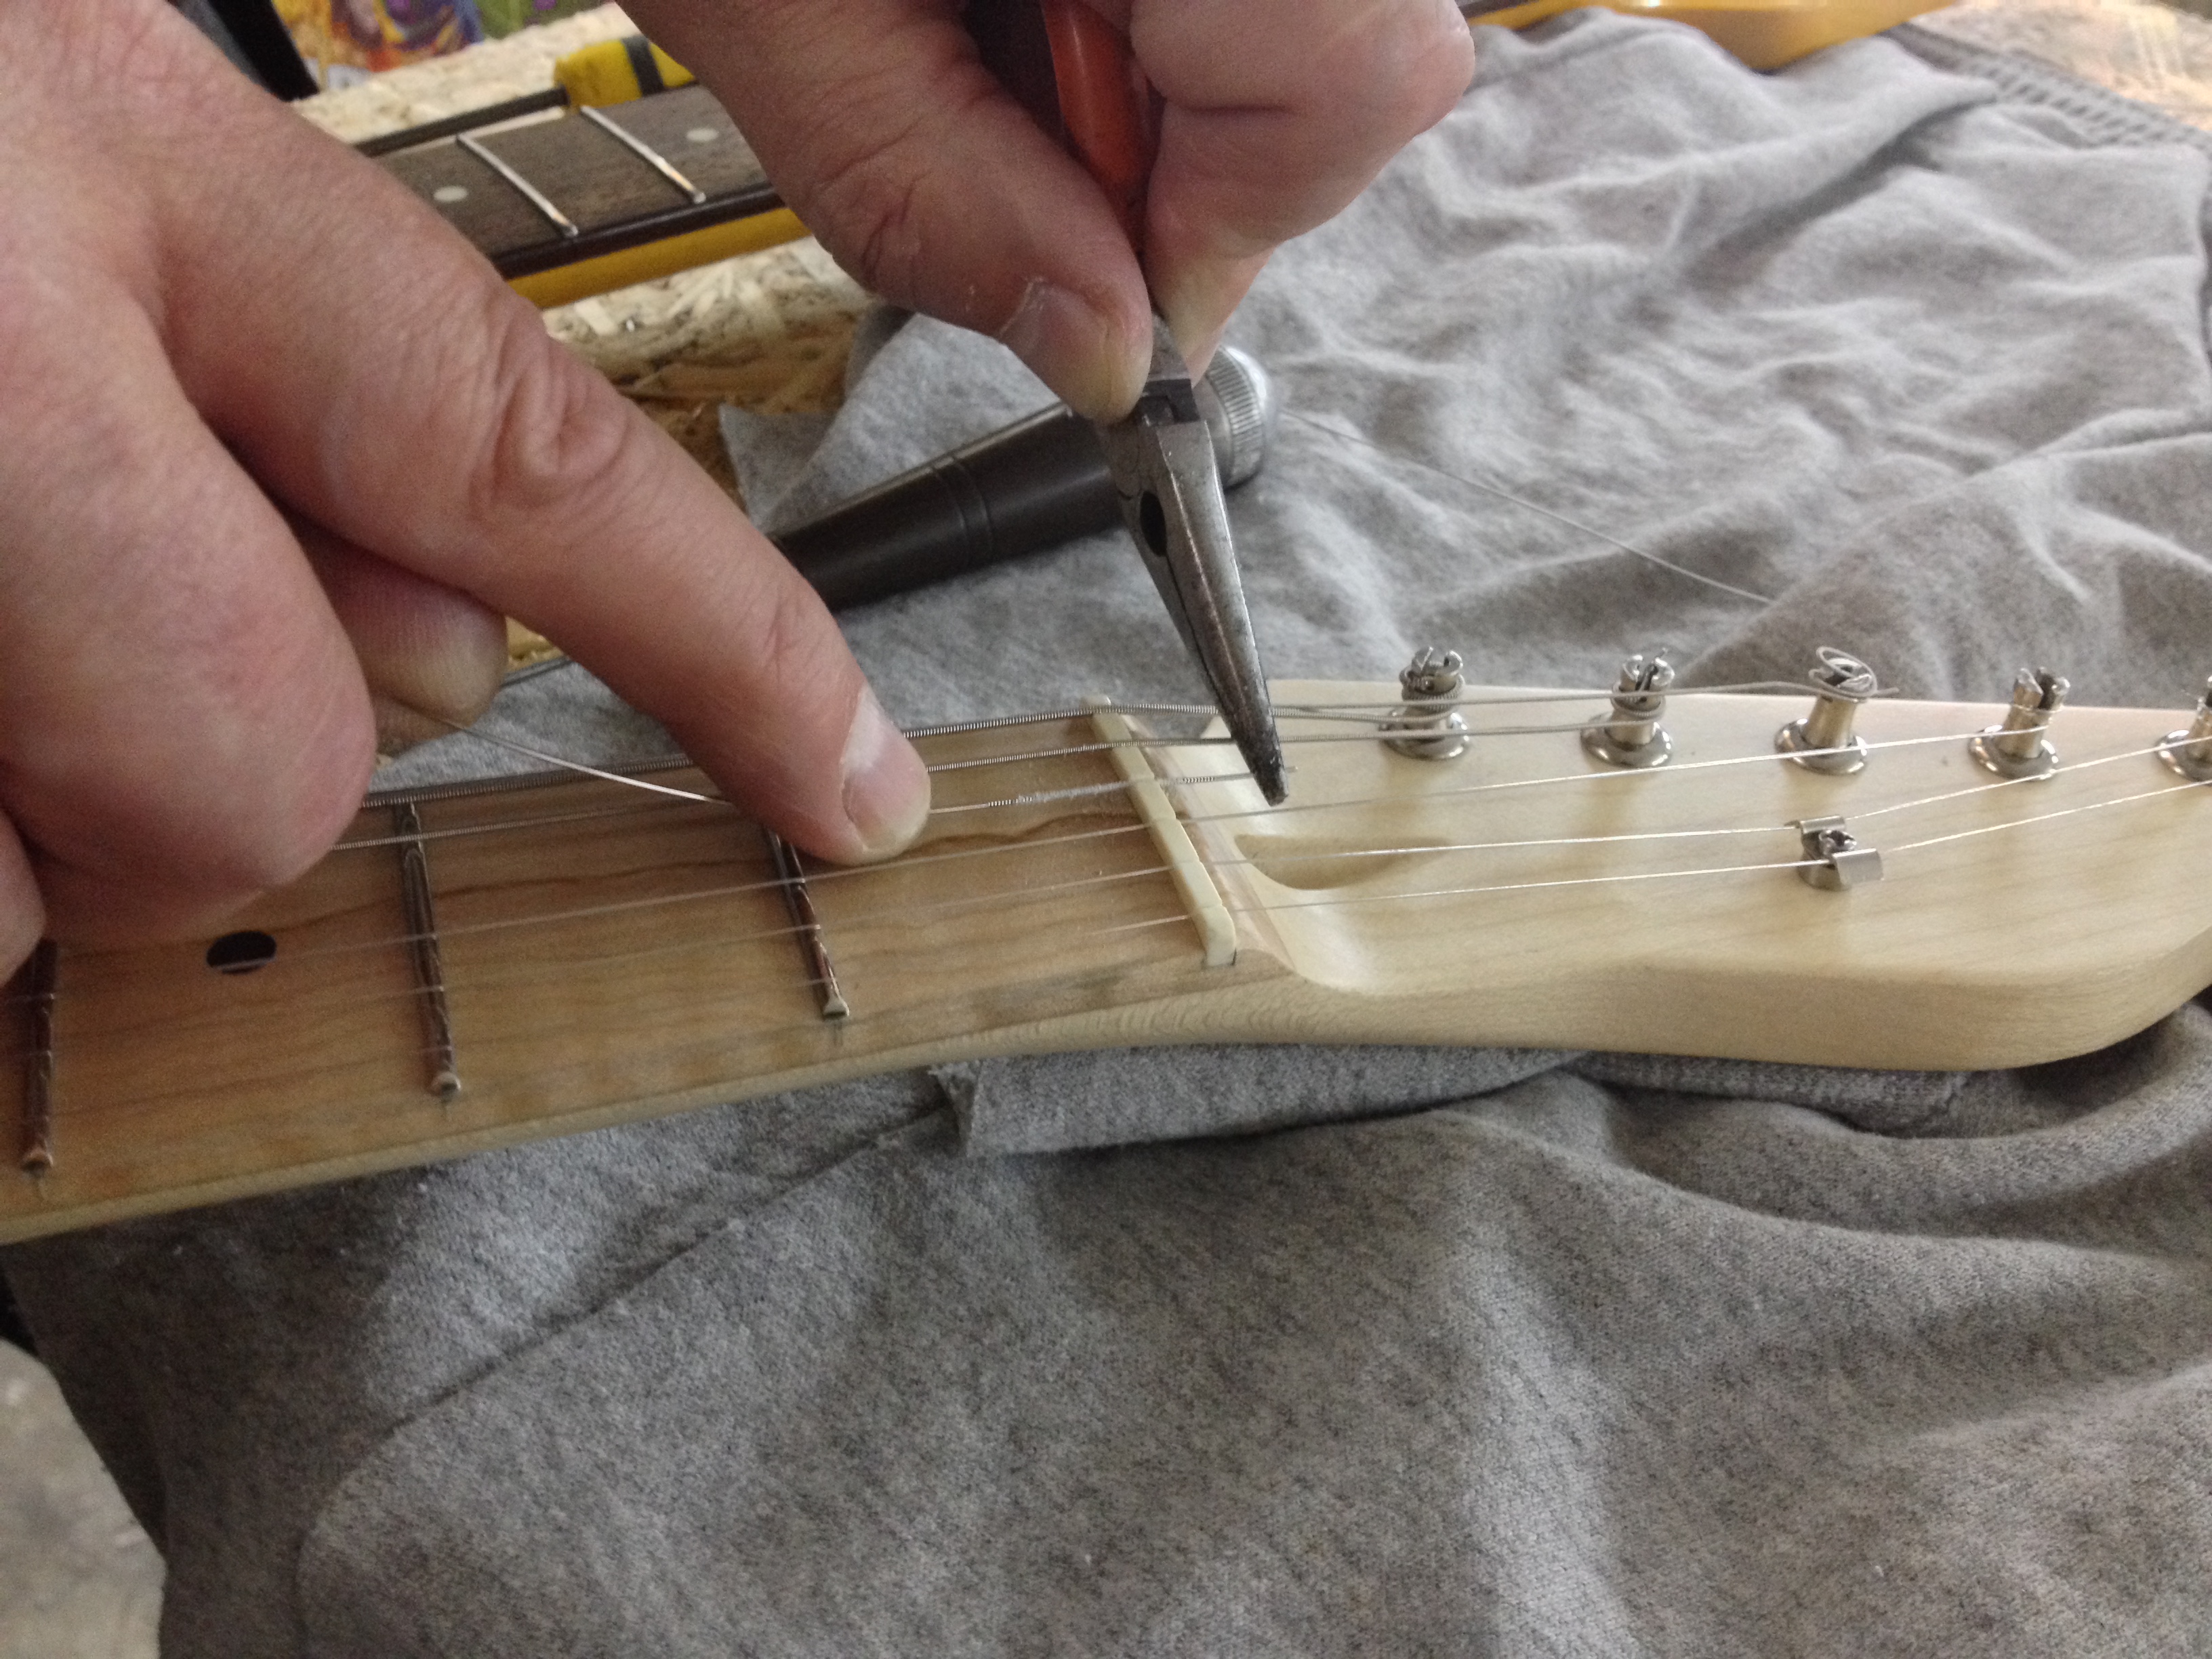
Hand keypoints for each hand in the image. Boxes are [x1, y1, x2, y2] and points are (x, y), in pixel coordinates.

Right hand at [0, 0, 929, 978]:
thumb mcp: (51, 141)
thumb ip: (283, 389)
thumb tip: (452, 656)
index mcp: (124, 154)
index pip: (520, 444)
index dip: (722, 644)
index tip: (859, 784)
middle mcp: (1, 331)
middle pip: (295, 757)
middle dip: (224, 756)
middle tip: (57, 618)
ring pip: (103, 864)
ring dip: (34, 812)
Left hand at [629, 0, 1475, 417]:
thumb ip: (930, 190)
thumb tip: (1105, 353)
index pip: (1354, 74)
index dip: (1223, 219)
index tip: (1100, 270)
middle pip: (1376, 50)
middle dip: (1209, 148)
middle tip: (1031, 115)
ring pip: (1346, 9)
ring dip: (1190, 75)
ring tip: (1014, 9)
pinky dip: (1176, 14)